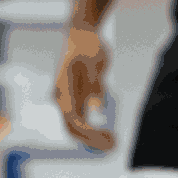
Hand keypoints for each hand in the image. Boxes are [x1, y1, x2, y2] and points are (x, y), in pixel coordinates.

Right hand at [54, 26, 114, 151]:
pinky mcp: (78, 100)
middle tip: (114, 145)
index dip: (88, 133)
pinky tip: (110, 134)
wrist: (82, 33)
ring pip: (78, 128)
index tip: (107, 136)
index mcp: (63, 90)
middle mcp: (63, 99)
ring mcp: (69, 100)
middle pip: (73, 129)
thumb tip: (96, 105)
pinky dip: (95, 131)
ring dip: (94, 139)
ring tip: (114, 142)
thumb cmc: (87, 44)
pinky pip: (84, 122)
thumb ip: (95, 82)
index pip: (72, 120)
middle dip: (92, 141)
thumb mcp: (94, 59)